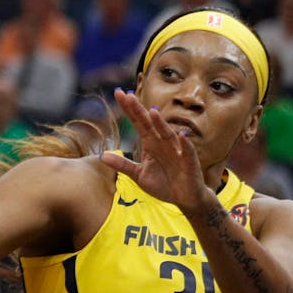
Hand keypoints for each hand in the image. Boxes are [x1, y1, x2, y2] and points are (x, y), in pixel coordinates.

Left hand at [100, 88, 207, 212]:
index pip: (137, 122)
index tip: (118, 93)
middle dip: (140, 110)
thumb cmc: (163, 184)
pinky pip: (187, 152)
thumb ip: (123, 165)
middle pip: (150, 124)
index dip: (129, 109)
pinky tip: (181, 135)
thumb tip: (102, 155)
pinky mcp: (189, 162)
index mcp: (150, 143)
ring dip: (161, 124)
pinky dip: (185, 144)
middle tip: (128, 96)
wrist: (185, 198)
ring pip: (168, 134)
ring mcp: (177, 151)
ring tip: (152, 112)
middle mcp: (162, 143)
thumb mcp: (139, 175)